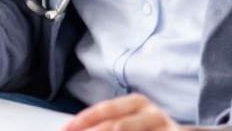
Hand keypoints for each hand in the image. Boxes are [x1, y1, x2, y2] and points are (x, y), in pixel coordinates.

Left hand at [63, 93, 224, 130]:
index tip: (65, 130)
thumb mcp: (131, 122)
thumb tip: (73, 129)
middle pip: (117, 126)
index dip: (84, 120)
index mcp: (137, 103)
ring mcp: (165, 127)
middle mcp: (152, 113)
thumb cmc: (150, 130)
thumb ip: (106, 123)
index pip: (106, 109)